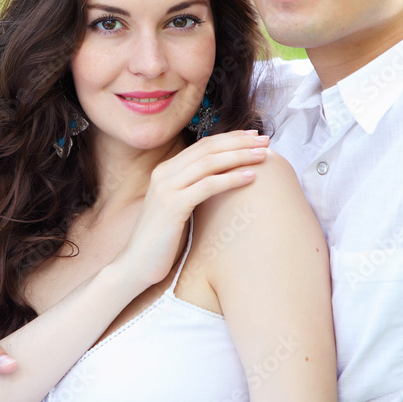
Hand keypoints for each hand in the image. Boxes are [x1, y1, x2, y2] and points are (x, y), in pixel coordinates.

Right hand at [113, 130, 268, 289]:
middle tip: (266, 140)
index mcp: (166, 171)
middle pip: (208, 149)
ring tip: (263, 155)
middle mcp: (164, 174)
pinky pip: (207, 186)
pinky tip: (250, 177)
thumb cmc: (162, 241)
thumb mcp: (178, 207)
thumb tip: (224, 181)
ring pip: (209, 163)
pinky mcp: (172, 206)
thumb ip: (193, 190)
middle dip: (239, 142)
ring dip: (239, 156)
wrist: (136, 265)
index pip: (203, 145)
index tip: (254, 136)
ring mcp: (166, 189)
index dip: (230, 138)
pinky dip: (230, 179)